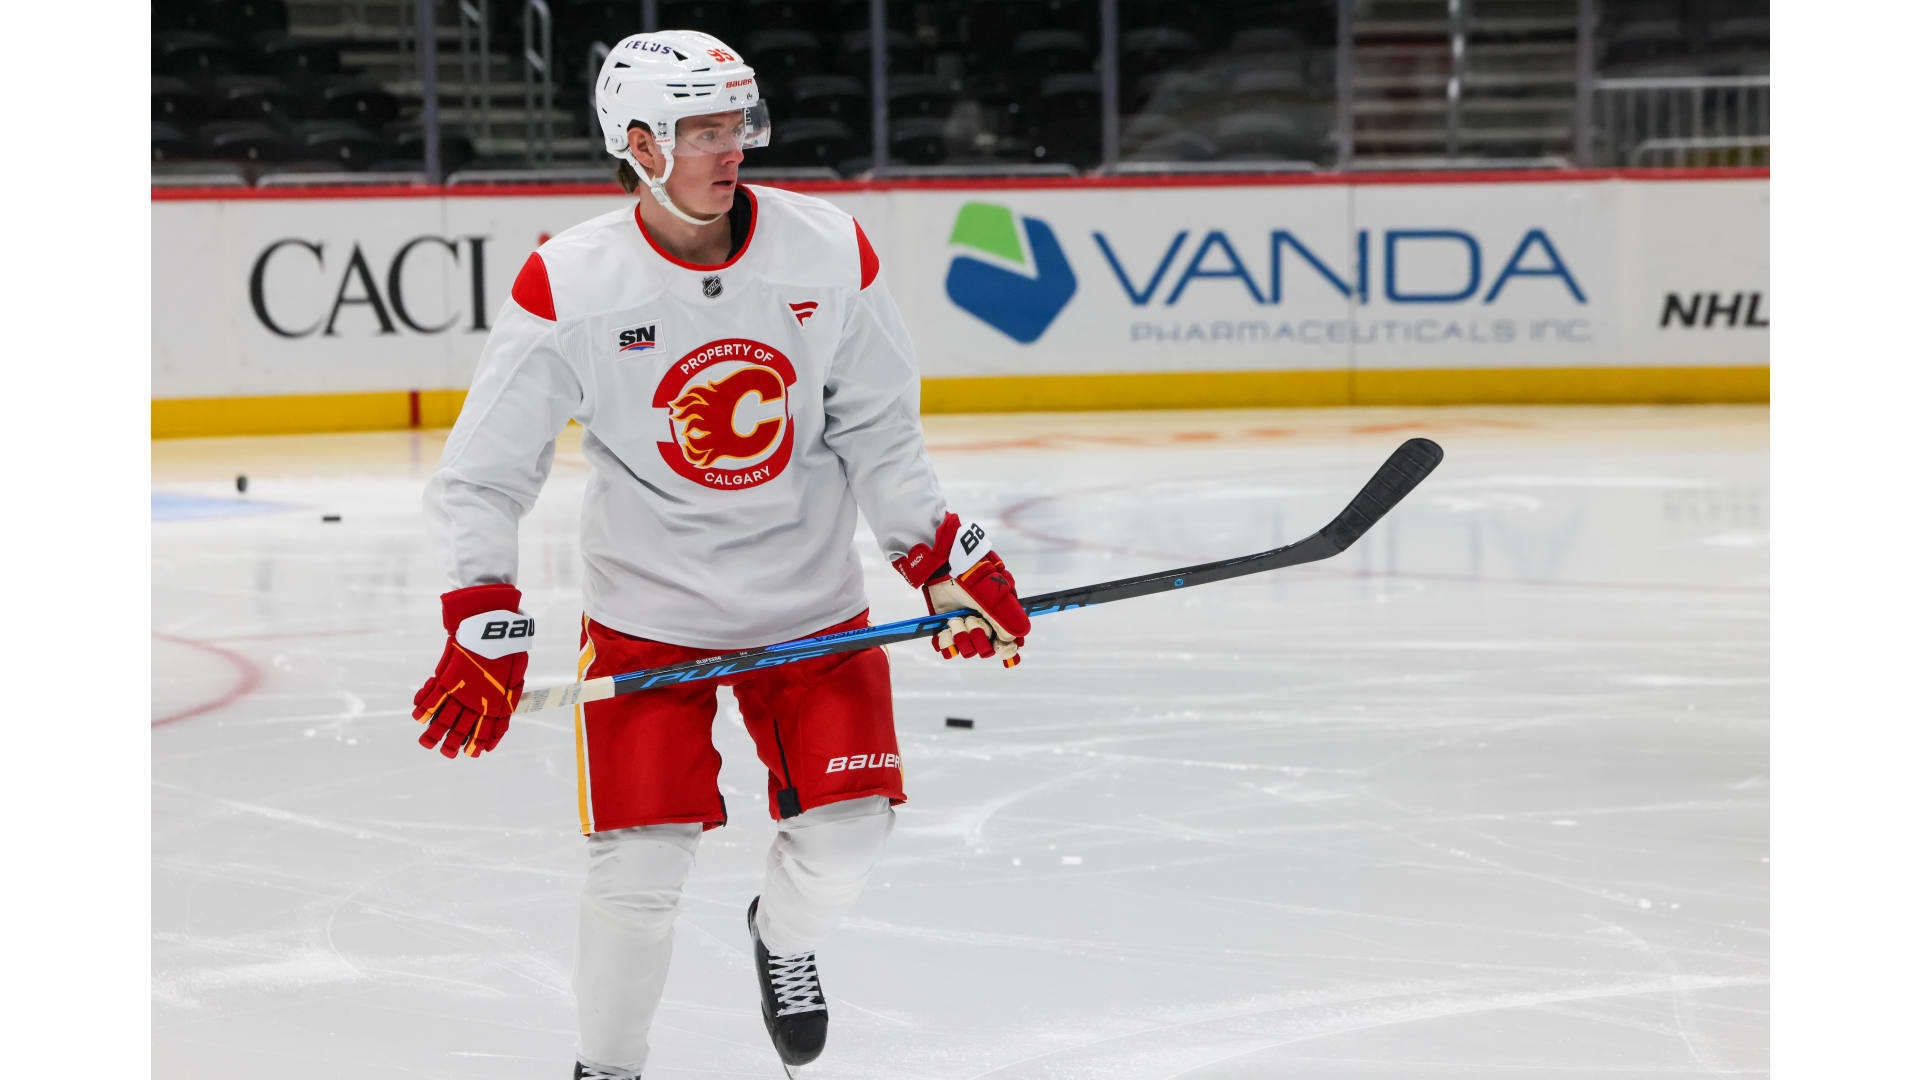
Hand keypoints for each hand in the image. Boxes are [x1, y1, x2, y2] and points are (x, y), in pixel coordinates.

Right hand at [412, 583, 532, 757]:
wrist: (492, 626)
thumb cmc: (508, 647)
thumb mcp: (517, 672)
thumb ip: (509, 692)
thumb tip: (506, 706)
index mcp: (499, 701)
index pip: (491, 729)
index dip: (483, 741)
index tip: (477, 752)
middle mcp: (479, 700)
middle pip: (464, 729)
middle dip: (455, 744)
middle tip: (448, 754)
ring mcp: (462, 690)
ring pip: (445, 718)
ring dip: (435, 733)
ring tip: (427, 744)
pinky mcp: (448, 678)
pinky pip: (433, 697)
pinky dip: (423, 708)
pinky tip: (418, 717)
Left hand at [893, 513, 1029, 667]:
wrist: (945, 565)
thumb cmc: (973, 577)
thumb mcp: (993, 597)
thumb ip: (1006, 620)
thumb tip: (1015, 641)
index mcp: (999, 617)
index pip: (1008, 642)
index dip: (1007, 650)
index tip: (1000, 648)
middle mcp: (983, 624)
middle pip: (986, 650)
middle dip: (978, 637)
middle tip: (970, 619)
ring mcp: (964, 626)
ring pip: (967, 650)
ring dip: (961, 637)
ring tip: (954, 620)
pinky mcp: (946, 627)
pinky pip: (947, 648)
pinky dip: (945, 643)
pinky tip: (945, 632)